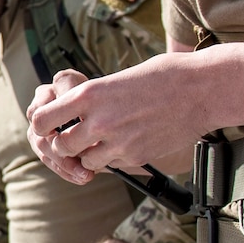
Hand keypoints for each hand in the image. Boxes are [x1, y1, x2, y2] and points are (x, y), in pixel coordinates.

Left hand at [27, 61, 205, 186]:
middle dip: (66, 144)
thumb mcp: (116, 80)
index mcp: (89, 95)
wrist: (201, 90)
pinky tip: (128, 142)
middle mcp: (98, 121)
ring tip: (106, 140)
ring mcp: (117, 142)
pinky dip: (114, 159)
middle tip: (77, 137)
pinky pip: (112, 165)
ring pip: (86, 161)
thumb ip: (92, 100)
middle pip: (61, 146)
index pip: (42, 120)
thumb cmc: (162, 77)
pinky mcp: (135, 157)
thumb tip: (72, 116)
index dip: (44, 125)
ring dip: (90, 154)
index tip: (51, 124)